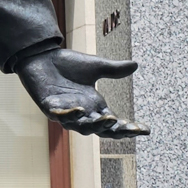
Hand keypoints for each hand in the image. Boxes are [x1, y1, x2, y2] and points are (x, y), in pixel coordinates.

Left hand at [16, 48, 147, 137]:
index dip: (129, 129)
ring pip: (81, 126)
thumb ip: (113, 69)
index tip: (145, 130)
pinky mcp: (48, 106)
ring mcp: (65, 112)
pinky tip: (79, 109)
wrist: (41, 57)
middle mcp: (82, 112)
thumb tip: (135, 64)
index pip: (114, 123)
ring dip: (95, 124)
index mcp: (94, 106)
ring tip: (109, 118)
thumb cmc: (67, 65)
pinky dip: (69, 115)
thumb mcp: (95, 66)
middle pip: (100, 129)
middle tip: (129, 128)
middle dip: (115, 130)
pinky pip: (58, 115)